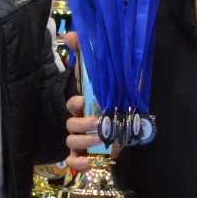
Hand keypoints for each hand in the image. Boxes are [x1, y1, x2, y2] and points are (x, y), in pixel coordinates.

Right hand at [62, 31, 97, 172]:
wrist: (126, 123)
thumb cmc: (111, 99)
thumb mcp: (106, 77)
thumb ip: (89, 56)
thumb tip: (72, 33)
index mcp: (82, 104)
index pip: (71, 103)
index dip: (74, 103)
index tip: (82, 100)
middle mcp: (78, 121)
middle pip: (70, 125)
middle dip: (82, 124)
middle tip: (98, 122)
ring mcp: (80, 139)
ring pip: (71, 142)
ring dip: (84, 142)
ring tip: (100, 139)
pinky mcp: (86, 153)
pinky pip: (74, 162)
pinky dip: (78, 165)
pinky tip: (88, 164)